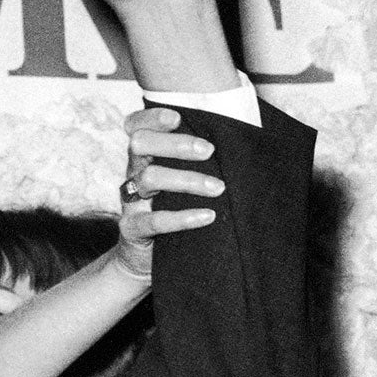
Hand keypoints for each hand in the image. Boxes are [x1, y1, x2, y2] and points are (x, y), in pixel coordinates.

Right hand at [112, 105, 222, 281]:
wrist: (144, 259)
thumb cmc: (173, 211)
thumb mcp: (181, 182)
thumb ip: (198, 160)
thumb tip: (246, 138)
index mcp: (144, 157)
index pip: (135, 126)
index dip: (151, 117)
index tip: (178, 117)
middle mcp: (133, 174)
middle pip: (140, 144)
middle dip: (176, 144)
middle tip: (209, 151)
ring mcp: (130, 201)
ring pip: (148, 178)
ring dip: (187, 179)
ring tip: (218, 188)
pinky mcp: (132, 229)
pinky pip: (152, 221)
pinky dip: (181, 218)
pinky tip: (207, 216)